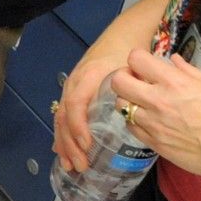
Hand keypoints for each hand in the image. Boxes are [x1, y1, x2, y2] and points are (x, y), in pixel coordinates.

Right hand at [53, 48, 130, 172]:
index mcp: (89, 77)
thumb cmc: (128, 54)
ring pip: (60, 118)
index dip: (79, 125)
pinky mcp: (73, 92)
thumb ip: (134, 87)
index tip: (87, 145)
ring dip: (63, 143)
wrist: (121, 35)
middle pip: (64, 115)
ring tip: (70, 165)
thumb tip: (140, 117)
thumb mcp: (133, 68)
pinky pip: (63, 115)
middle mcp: (75, 83)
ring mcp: (71, 88)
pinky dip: (62, 135)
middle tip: (81, 165)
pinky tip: (62, 151)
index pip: (76, 103)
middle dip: (69, 143)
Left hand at [110, 51, 200, 185]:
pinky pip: (130, 127)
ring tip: (144, 103)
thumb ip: (188, 71)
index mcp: (174, 83)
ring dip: (129, 101)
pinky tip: (149, 121)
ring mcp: (154, 124)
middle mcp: (158, 101)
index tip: (146, 66)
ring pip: (121, 106)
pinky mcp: (155, 144)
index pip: (136, 59)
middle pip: (118, 81)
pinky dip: (135, 121)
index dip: (138, 59)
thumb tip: (172, 60)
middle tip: (137, 82)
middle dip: (125, 77)